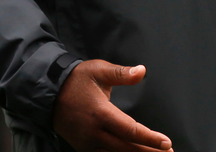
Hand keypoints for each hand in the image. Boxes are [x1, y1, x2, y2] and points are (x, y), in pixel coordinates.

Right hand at [53, 60, 172, 151]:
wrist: (48, 92)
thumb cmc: (76, 79)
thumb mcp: (99, 70)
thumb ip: (121, 73)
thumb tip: (142, 70)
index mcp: (101, 113)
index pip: (131, 131)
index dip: (150, 138)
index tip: (166, 143)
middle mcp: (94, 133)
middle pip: (127, 149)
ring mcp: (88, 143)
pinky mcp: (83, 148)